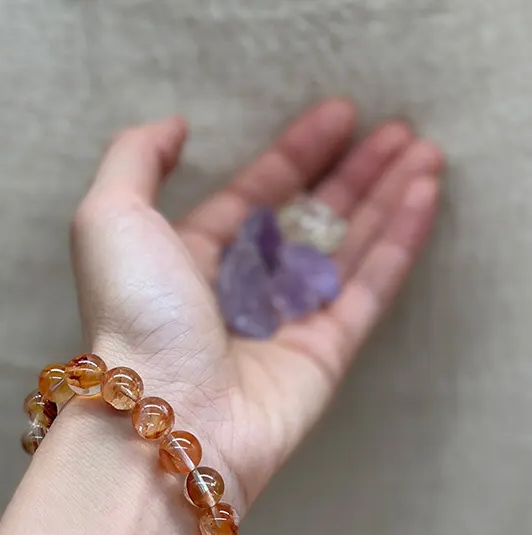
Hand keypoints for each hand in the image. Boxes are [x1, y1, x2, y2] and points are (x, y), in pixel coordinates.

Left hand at [71, 99, 442, 509]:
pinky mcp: (323, 357)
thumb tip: (176, 127)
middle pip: (304, 222)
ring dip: (383, 201)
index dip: (293, 154)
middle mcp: (236, 292)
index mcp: (187, 260)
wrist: (167, 416)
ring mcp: (282, 327)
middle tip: (398, 132)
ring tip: (427, 154)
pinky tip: (424, 197)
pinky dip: (398, 244)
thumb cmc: (136, 314)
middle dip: (351, 175)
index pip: (249, 197)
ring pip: (343, 252)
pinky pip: (368, 291)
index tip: (339, 114)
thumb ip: (136, 160)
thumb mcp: (111, 218)